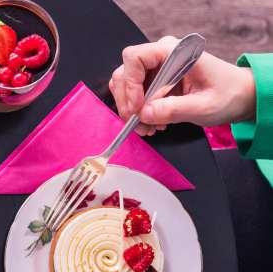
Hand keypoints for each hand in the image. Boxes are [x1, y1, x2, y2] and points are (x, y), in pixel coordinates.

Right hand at [109, 36, 255, 135]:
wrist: (239, 95)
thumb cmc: (228, 94)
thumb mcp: (204, 106)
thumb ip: (175, 109)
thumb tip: (145, 114)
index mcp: (177, 52)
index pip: (136, 58)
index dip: (131, 83)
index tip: (137, 107)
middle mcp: (163, 55)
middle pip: (126, 72)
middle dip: (127, 100)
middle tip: (138, 122)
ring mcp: (158, 67)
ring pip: (126, 84)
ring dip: (130, 108)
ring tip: (146, 126)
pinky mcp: (156, 80)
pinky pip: (135, 93)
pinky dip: (137, 111)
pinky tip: (151, 122)